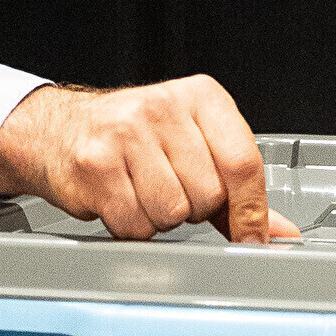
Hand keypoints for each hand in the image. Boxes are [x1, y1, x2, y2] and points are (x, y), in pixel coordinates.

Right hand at [0, 78, 300, 242]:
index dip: (251, 211)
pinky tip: (119, 199)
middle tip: (169, 188)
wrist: (57, 130)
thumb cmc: (131, 136)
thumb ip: (238, 191)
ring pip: (172, 213)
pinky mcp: (95, 165)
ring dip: (159, 218)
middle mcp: (164, 107)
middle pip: (208, 195)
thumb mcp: (192, 146)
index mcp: (201, 96)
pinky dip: (130, 227)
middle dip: (193, 208)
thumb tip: (279, 232)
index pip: (244, 162)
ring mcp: (126, 133)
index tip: (252, 239)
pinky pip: (134, 225)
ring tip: (142, 191)